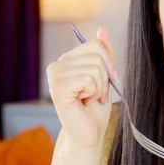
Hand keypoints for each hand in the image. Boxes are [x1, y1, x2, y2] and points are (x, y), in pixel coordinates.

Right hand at [47, 27, 117, 149]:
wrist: (89, 135)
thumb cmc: (96, 110)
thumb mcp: (105, 77)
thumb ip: (104, 54)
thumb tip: (102, 29)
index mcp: (67, 61)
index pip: (95, 44)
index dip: (109, 63)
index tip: (109, 81)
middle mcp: (57, 65)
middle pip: (97, 54)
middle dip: (105, 78)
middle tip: (96, 95)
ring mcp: (54, 76)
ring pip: (95, 67)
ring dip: (99, 88)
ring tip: (89, 100)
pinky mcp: (57, 87)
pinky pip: (88, 78)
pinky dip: (94, 93)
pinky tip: (84, 103)